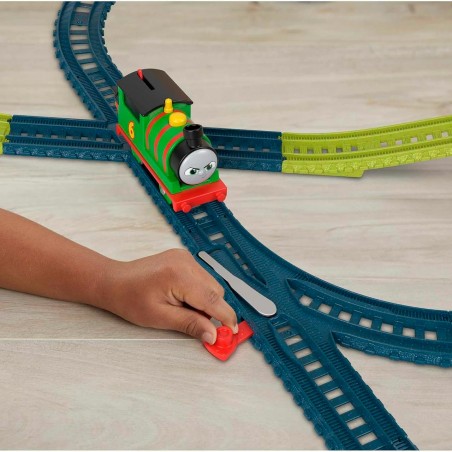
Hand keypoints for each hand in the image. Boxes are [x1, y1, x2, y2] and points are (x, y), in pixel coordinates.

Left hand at [102, 249, 237, 343]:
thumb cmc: (130, 299)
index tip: (230, 332)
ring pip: (211, 284)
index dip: (225, 317)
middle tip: (199, 325)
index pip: (213, 298)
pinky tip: (183, 298)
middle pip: (216, 290)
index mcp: (179, 275)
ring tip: (182, 309)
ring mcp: (185, 257)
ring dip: (206, 301)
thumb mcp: (160, 317)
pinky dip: (199, 291)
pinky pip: (202, 278)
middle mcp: (186, 261)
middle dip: (213, 310)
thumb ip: (190, 324)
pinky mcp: (184, 258)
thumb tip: (213, 334)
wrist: (114, 281)